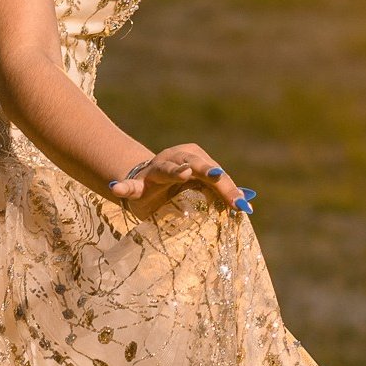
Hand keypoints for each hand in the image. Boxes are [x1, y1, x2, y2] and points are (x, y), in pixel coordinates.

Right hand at [109, 144, 253, 220]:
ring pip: (165, 168)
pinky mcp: (139, 184)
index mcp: (194, 158)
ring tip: (183, 173)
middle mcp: (175, 158)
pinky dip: (124, 186)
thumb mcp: (199, 189)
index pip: (215, 173)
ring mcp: (155, 170)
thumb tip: (247, 206)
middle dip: (207, 170)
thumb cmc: (178, 188)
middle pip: (195, 163)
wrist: (144, 184)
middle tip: (218, 176)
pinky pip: (131, 186)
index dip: (229, 189)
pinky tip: (117, 188)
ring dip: (174, 170)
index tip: (242, 206)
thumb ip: (219, 194)